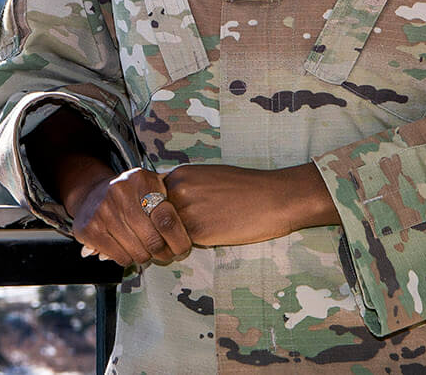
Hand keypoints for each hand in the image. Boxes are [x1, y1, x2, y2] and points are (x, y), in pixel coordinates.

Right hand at [69, 166, 192, 267]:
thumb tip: (196, 225)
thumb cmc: (131, 195)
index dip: (179, 240)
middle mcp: (121, 193)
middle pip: (153, 240)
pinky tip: (130, 249)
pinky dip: (130, 259)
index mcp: (141, 180)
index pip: (167, 219)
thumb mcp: (151, 186)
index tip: (183, 248)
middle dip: (165, 253)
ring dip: (147, 257)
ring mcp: (104, 211)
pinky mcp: (90, 230)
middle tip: (167, 254)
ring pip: (138, 252)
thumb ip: (171, 200)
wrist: (91, 194)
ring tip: (148, 250)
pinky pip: (121, 257)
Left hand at [164, 163, 338, 246]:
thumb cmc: (246, 188)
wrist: (273, 197)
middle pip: (152, 217)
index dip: (156, 213)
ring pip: (164, 233)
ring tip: (186, 242)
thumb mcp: (209, 177)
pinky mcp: (198, 232)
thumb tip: (168, 205)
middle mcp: (178, 191)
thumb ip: (186, 189)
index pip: (151, 199)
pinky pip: (180, 244)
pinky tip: (203, 243)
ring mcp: (186, 211)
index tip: (165, 221)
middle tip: (170, 237)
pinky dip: (185, 248)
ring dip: (170, 241)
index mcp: (180, 175)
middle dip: (159, 230)